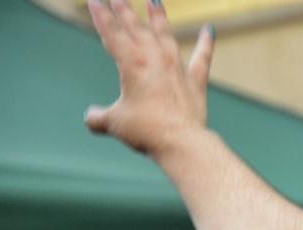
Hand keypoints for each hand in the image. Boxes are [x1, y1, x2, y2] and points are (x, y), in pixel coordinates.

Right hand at [85, 0, 213, 156]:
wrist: (181, 142)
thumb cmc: (147, 132)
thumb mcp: (115, 123)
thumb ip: (99, 118)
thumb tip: (91, 119)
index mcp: (132, 65)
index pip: (113, 35)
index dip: (102, 17)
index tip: (95, 1)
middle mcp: (156, 60)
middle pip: (138, 30)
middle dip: (126, 12)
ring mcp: (178, 69)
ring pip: (167, 36)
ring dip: (159, 18)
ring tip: (154, 1)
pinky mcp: (196, 82)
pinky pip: (202, 57)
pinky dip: (207, 43)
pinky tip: (210, 29)